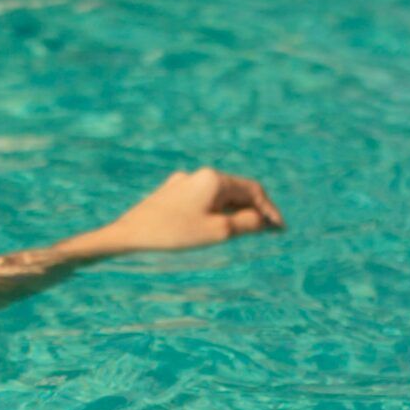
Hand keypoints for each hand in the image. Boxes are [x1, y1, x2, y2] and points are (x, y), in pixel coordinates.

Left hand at [103, 166, 285, 253]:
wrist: (129, 234)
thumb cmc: (174, 234)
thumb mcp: (218, 231)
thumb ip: (247, 223)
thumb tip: (265, 219)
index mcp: (214, 178)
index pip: (253, 190)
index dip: (269, 210)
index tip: (280, 229)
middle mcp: (199, 175)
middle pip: (236, 192)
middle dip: (253, 211)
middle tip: (268, 233)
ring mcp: (182, 183)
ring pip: (219, 197)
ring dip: (235, 213)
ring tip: (244, 233)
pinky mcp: (170, 194)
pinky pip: (201, 202)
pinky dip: (215, 214)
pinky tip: (215, 229)